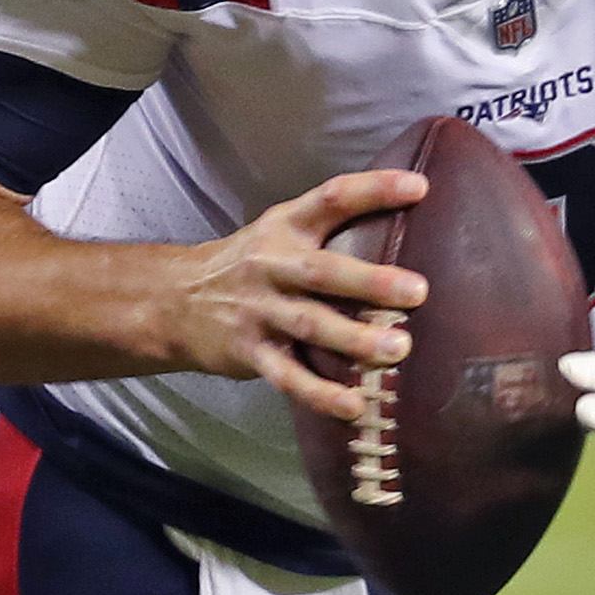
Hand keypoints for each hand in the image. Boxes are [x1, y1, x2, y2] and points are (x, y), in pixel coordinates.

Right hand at [165, 171, 426, 424]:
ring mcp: (259, 311)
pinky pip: (289, 377)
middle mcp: (272, 265)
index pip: (332, 198)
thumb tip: (411, 229)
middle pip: (322, 271)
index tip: (419, 187)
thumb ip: (329, 230)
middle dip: (370, 282)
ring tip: (398, 350)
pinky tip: (355, 407)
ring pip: (310, 324)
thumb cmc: (251, 265)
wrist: (174, 301)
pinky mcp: (250, 352)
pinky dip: (321, 394)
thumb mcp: (279, 232)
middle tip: (418, 292)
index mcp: (285, 226)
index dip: (374, 190)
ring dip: (355, 339)